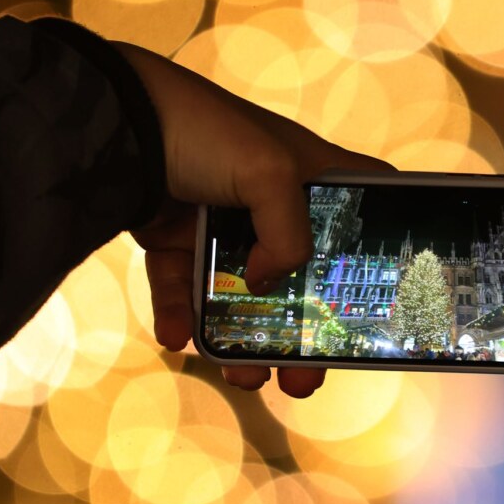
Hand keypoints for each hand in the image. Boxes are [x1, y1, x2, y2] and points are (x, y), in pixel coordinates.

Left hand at [115, 42, 392, 397]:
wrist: (118, 124)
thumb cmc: (207, 135)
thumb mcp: (270, 174)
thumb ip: (289, 237)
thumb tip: (267, 284)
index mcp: (309, 176)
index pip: (361, 203)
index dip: (379, 240)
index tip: (385, 289)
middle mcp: (270, 202)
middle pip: (302, 276)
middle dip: (305, 333)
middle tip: (305, 378)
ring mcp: (220, 224)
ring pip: (241, 296)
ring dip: (244, 341)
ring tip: (244, 379)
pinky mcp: (174, 241)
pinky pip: (182, 291)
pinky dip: (182, 319)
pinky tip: (180, 339)